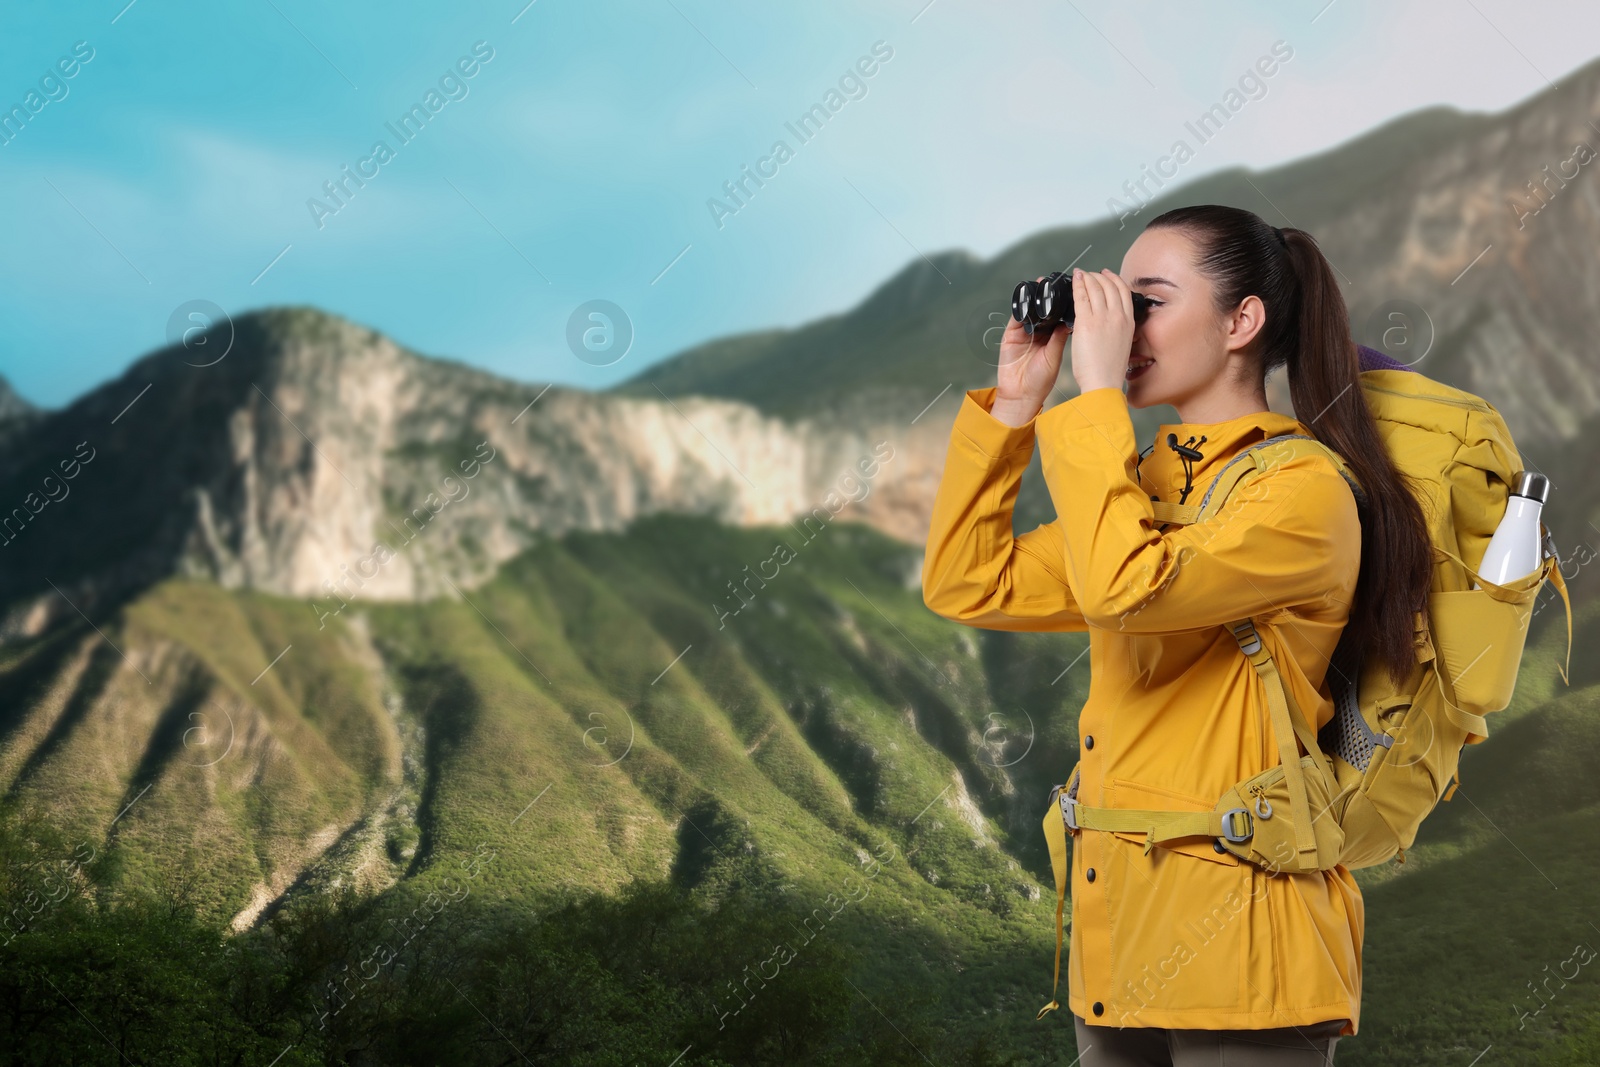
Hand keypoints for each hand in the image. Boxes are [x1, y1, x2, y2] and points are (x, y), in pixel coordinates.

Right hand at [993, 276, 1067, 425]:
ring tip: (1040, 286)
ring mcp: (1024, 333)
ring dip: (1034, 299)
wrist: (1021, 395)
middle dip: (1048, 297)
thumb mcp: (1054, 357)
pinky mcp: (1010, 335)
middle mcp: (1039, 333)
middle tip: (1054, 283)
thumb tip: (1070, 320)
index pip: (1058, 315)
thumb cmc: (1041, 381)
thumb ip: (1059, 337)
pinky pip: (1015, 318)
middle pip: (1044, 309)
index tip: (1072, 291)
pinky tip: (1026, 301)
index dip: (1064, 304)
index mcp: (1052, 337)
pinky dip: (1020, 308)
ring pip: (1030, 310)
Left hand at [1068, 268, 1135, 393]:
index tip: (1107, 274)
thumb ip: (1119, 330)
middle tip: (1089, 274)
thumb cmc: (1109, 370)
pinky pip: (1081, 296)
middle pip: (1109, 285)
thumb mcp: (1123, 344)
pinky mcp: (1086, 322)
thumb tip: (1112, 323)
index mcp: (1129, 322)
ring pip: (1095, 287)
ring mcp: (1102, 318)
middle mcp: (1118, 316)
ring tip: (1080, 274)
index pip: (1124, 291)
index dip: (1114, 279)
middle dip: (1098, 276)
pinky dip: (1078, 285)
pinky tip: (1074, 280)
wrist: (1103, 382)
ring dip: (1087, 277)